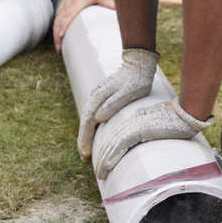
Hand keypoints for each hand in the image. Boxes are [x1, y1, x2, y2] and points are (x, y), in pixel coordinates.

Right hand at [54, 0, 114, 52]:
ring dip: (55, 36)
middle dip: (57, 36)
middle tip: (59, 48)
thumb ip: (106, 0)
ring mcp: (61, 9)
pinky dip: (56, 32)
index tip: (62, 35)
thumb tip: (115, 8)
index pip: (67, 16)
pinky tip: (58, 41)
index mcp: (75, 3)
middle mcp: (66, 6)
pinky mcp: (60, 11)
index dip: (64, 26)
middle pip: (59, 23)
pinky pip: (56, 23)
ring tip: (58, 48)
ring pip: (55, 24)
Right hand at [78, 47, 159, 161]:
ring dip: (85, 135)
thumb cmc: (137, 80)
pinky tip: (94, 135)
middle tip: (84, 158)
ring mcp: (97, 96)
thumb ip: (114, 104)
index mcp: (99, 97)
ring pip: (87, 119)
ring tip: (86, 151)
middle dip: (83, 140)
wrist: (139, 64)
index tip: (86, 154)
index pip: (88, 122)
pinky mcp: (102, 97)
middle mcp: (95, 96)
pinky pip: (92, 115)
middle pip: (85, 122)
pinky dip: (90, 128)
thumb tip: (98, 118)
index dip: (86, 139)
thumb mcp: (129, 92)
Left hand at [93, 97, 212, 178]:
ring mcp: (134, 125)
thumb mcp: (157, 124)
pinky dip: (112, 156)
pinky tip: (106, 166)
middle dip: (102, 157)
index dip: (108, 150)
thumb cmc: (177, 119)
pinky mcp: (139, 130)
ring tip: (100, 174)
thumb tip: (142, 140)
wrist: (186, 114)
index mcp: (134, 120)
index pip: (116, 136)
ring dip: (104, 160)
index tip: (104, 163)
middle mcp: (131, 122)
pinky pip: (121, 145)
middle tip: (98, 172)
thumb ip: (147, 131)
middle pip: (110, 141)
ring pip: (112, 144)